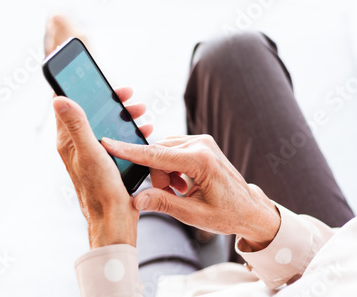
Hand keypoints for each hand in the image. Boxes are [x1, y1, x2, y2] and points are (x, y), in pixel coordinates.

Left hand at [53, 87, 151, 248]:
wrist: (114, 219)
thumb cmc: (100, 189)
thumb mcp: (90, 152)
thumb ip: (76, 125)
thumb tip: (58, 99)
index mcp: (68, 141)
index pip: (68, 105)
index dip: (81, 89)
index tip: (98, 81)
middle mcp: (78, 145)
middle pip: (91, 112)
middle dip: (110, 101)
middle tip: (128, 95)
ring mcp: (93, 153)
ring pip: (106, 125)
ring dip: (123, 115)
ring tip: (140, 111)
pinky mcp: (106, 161)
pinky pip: (117, 139)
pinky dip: (129, 131)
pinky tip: (144, 132)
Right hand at [101, 135, 280, 250]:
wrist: (249, 208)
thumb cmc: (227, 214)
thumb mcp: (192, 215)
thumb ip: (163, 203)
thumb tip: (135, 200)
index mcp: (201, 160)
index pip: (156, 155)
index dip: (129, 151)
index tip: (107, 143)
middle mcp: (201, 144)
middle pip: (158, 154)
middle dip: (157, 176)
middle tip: (172, 194)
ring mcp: (201, 141)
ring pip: (163, 152)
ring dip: (163, 172)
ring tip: (180, 190)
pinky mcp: (200, 143)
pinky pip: (172, 150)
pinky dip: (170, 167)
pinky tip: (182, 183)